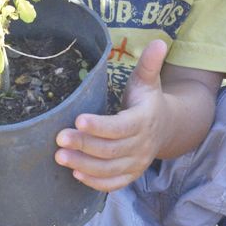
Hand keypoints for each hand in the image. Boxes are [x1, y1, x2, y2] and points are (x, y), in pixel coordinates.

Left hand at [53, 39, 168, 191]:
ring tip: (60, 157)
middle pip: (111, 149)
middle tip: (59, 138)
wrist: (166, 127)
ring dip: (84, 165)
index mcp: (144, 120)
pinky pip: (114, 184)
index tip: (78, 119)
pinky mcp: (131, 174)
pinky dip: (96, 182)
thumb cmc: (148, 100)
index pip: (121, 127)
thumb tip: (158, 41)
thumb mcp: (148, 80)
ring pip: (110, 169)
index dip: (100, 126)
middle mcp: (142, 145)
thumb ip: (149, 63)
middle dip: (84, 145)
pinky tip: (76, 174)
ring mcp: (137, 163)